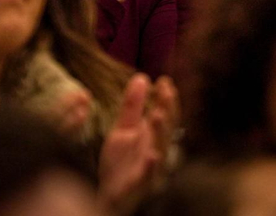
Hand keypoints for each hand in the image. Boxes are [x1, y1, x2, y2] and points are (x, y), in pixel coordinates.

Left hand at [98, 74, 179, 214]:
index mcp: (152, 138)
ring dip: (161, 134)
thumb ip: (132, 106)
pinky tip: (152, 155)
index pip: (165, 115)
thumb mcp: (123, 130)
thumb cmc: (119, 165)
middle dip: (168, 111)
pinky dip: (151, 168)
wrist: (107, 197)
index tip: (164, 81)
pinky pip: (146, 178)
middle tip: (166, 93)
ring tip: (158, 116)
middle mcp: (155, 152)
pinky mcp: (137, 187)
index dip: (166, 99)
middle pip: (167, 130)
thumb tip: (142, 77)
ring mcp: (149, 171)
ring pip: (160, 151)